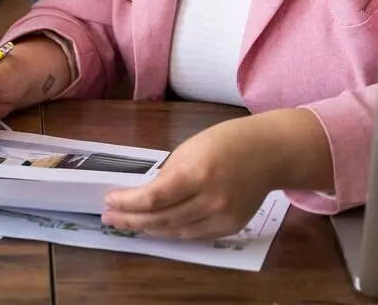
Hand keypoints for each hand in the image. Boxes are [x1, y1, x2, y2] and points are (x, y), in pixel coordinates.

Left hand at [101, 110, 323, 239]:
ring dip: (148, 228)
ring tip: (127, 223)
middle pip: (162, 218)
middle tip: (109, 217)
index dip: (128, 203)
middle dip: (131, 219)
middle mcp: (210, 200)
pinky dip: (172, 231)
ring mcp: (222, 217)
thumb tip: (144, 196)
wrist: (268, 153)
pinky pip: (194, 235)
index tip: (109, 200)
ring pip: (176, 231)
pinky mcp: (231, 227)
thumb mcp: (189, 149)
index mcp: (196, 173)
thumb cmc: (225, 142)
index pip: (153, 197)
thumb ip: (169, 175)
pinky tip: (156, 226)